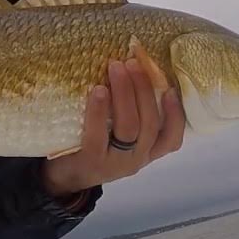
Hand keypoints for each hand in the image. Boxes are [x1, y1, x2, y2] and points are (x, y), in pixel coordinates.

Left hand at [42, 58, 186, 196]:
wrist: (62, 177)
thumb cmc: (94, 145)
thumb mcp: (117, 134)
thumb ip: (130, 112)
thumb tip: (134, 68)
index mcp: (147, 151)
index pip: (171, 139)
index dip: (175, 114)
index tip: (171, 88)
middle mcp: (136, 159)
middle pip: (149, 124)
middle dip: (143, 89)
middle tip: (133, 62)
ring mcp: (114, 163)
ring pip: (129, 127)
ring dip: (125, 93)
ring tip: (116, 68)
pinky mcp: (91, 162)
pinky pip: (98, 135)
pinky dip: (100, 111)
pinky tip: (98, 91)